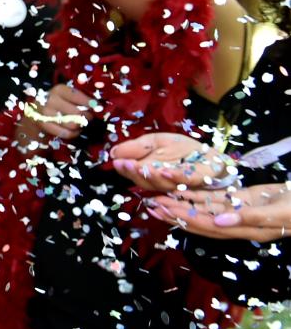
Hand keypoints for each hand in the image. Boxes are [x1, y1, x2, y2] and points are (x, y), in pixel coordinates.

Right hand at [16, 83, 91, 142]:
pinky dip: (73, 134)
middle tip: (87, 118)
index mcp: (59, 89)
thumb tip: (97, 106)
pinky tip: (73, 130)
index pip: (79, 97)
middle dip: (87, 117)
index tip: (97, 107)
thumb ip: (80, 99)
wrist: (35, 113)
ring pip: (73, 124)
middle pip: (78, 113)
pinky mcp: (44, 125)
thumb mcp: (66, 96)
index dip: (90, 104)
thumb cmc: (57, 103)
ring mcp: (45, 113)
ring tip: (79, 124)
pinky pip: (66, 133)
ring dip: (80, 126)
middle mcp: (51, 99)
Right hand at [110, 132, 232, 192]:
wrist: (216, 157)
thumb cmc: (185, 151)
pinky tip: (164, 171)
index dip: (127, 171)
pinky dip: (175, 177)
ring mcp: (184, 184)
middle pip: (149, 183)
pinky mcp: (201, 178)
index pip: (137, 175)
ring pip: (164, 184)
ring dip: (151, 176)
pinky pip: (187, 180)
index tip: (118, 162)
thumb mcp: (157, 143)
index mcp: (154, 175)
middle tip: (125, 164)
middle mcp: (166, 183)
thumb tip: (113, 153)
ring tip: (139, 166)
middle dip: (136, 174)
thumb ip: (137, 148)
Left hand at [146, 183, 290, 240]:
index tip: (161, 210)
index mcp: (246, 229)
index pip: (207, 226)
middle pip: (200, 220)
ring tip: (157, 198)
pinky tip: (181, 190)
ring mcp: (239, 213)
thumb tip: (219, 222)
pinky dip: (197, 196)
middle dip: (174, 213)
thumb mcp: (278, 213)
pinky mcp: (242, 201)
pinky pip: (215, 200)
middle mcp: (238, 224)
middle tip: (148, 204)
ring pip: (204, 210)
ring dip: (181, 204)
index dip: (183, 218)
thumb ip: (249, 217)